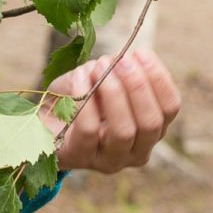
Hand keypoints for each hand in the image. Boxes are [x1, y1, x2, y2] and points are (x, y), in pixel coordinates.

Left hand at [45, 49, 181, 173]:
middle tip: (121, 60)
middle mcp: (137, 151)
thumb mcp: (101, 80)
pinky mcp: (82, 158)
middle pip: (151, 122)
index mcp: (151, 130)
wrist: (42, 125)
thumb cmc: (79, 98)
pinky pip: (89, 129)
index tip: (141, 53)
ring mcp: (110, 160)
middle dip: (138, 86)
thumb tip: (116, 61)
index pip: (170, 108)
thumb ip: (114, 70)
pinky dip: (86, 98)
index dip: (159, 78)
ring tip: (100, 66)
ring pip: (124, 131)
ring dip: (114, 93)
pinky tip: (80, 76)